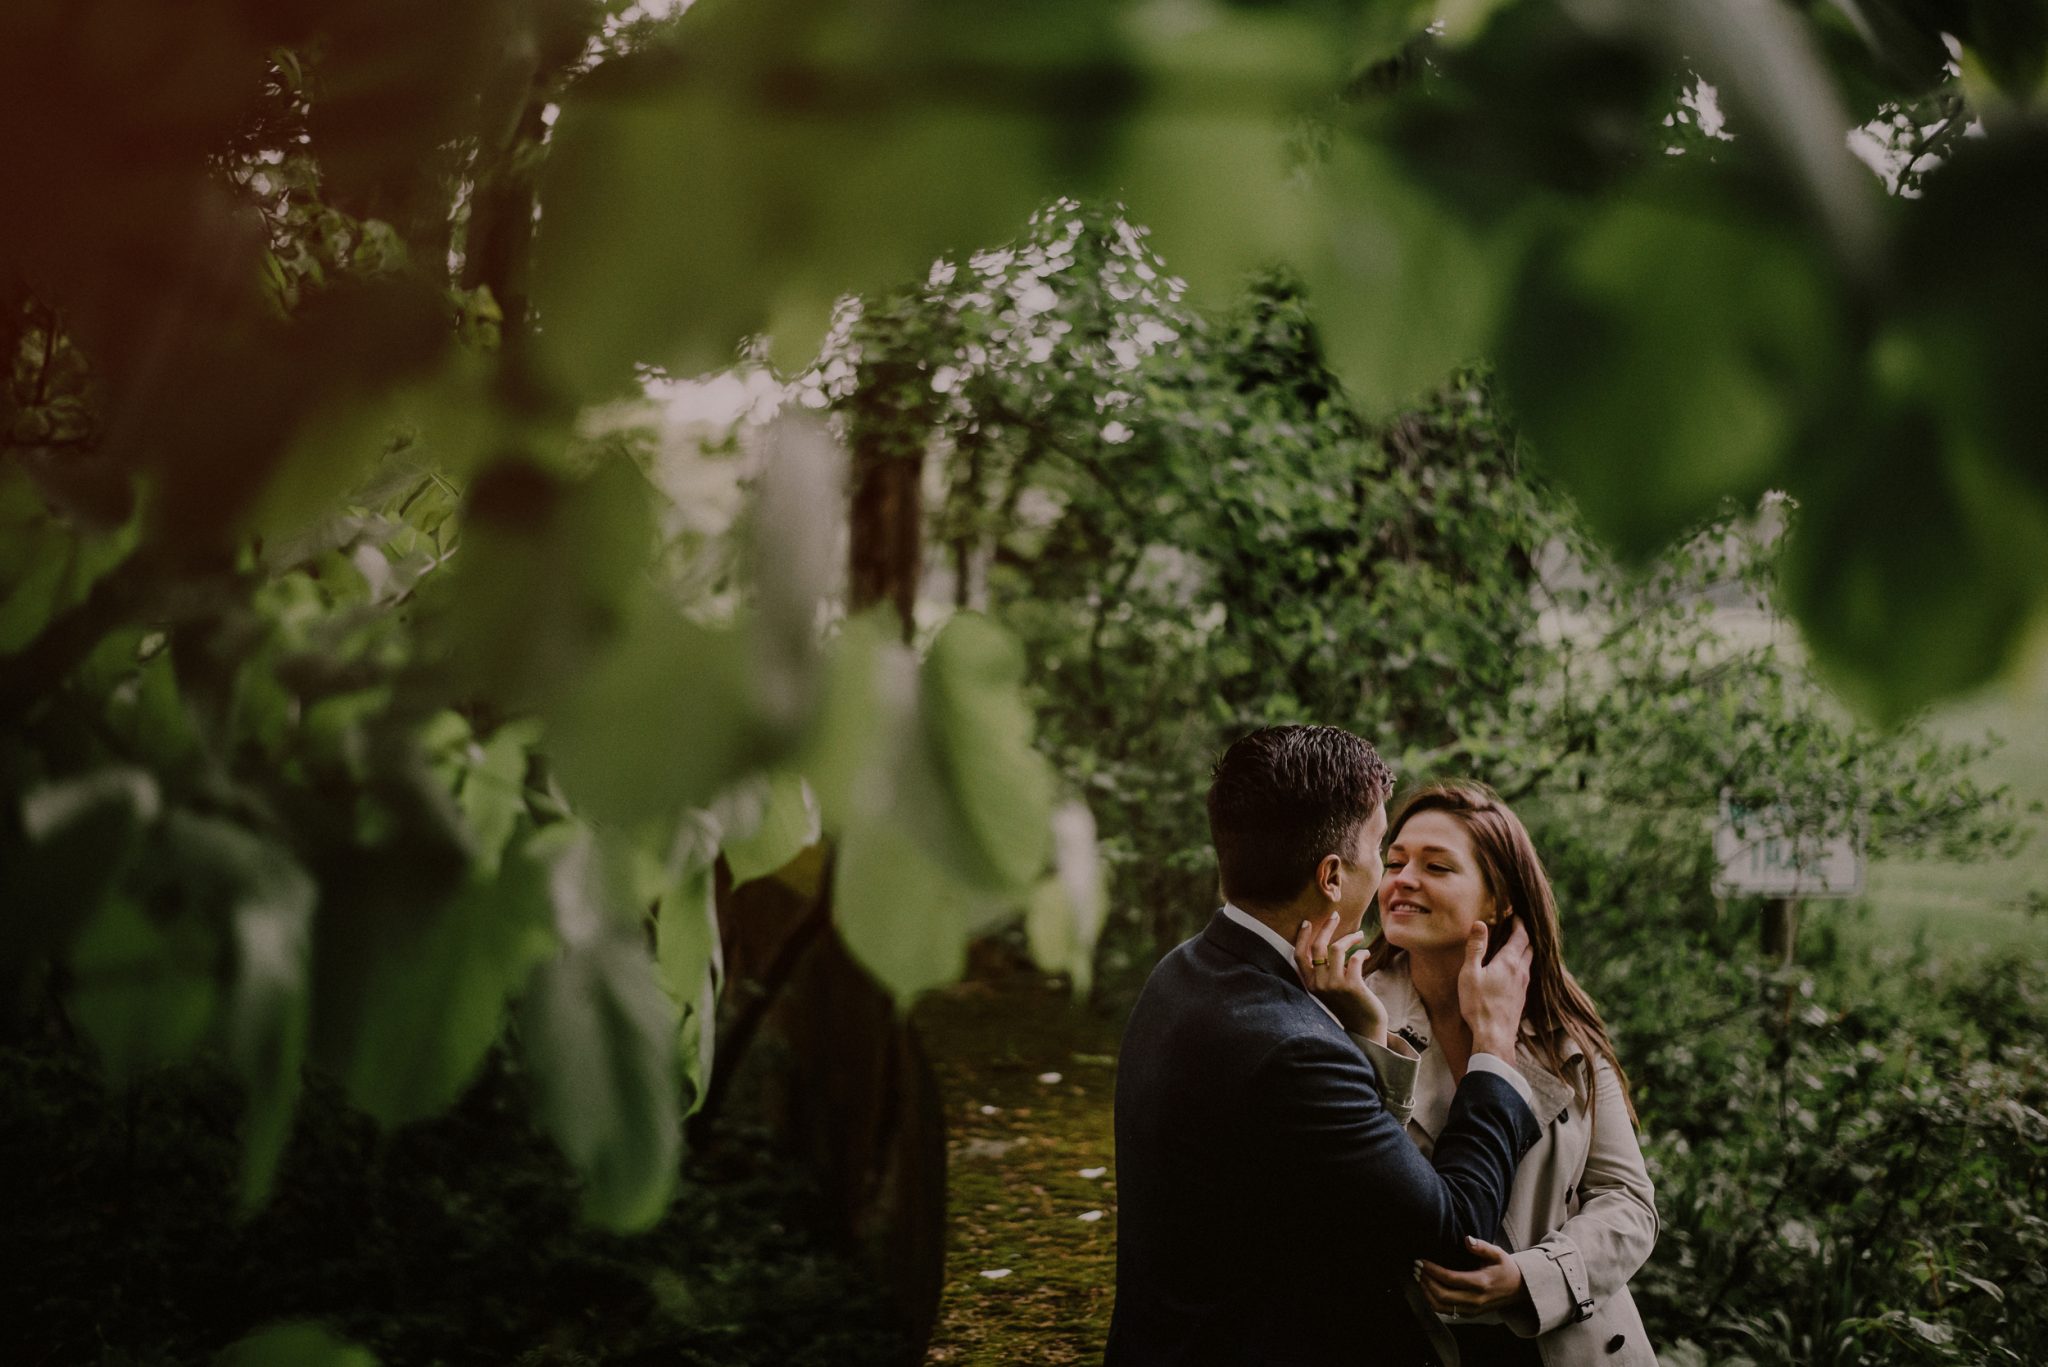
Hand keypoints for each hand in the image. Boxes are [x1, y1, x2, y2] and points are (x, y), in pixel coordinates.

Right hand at [1293, 909, 1385, 1043]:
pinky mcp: (1352, 986)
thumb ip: (1324, 971)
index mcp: (1310, 984)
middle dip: (1327, 927)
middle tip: (1335, 915)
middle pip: (1318, 947)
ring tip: (1359, 935)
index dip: (1302, 937)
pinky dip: (1362, 952)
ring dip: (1350, 938)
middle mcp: (1319, 984)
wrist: (1365, 1027)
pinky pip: (1355, 958)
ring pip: (1337, 949)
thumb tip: (1327, 942)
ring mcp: (1335, 985)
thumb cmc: (1348, 1004)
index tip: (1308, 922)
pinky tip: (1366, 953)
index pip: (1299, 956)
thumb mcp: (1329, 989)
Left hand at [1416, 1237, 1528, 1316]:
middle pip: (1442, 1295)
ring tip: (1418, 1277)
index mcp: (1481, 1283)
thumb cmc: (1506, 1268)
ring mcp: (1472, 1310)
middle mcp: (1475, 1300)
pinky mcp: (1470, 1314)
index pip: (1450, 1279)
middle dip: (1425, 1281)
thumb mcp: (1498, 1254)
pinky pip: (1446, 1311)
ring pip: (1441, 1307)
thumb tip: (1467, 1239)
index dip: (1432, 1270)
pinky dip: (1432, 1301)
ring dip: (1426, 1292)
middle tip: (1416, 1267)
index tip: (1421, 1261)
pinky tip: (1427, 1288)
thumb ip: (1482, 1246)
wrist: (1519, 1289)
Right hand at [1457, 918, 1530, 1059]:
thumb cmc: (1478, 1005)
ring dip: (1524, 951)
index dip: (1519, 924)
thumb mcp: (1470, 973)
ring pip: (1529, 962)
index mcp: (1509, 962)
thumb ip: (1475, 948)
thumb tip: (1480, 923)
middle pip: (1529, 948)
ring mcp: (1524, 986)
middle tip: (1516, 927)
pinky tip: (1513, 971)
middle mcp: (1521, 972)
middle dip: (1524, 935)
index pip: (1520, 936)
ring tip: (1515, 946)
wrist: (1494, 1036)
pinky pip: (1526, 975)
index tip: (1515, 914)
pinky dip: (1522, 965)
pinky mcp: (1522, 998)